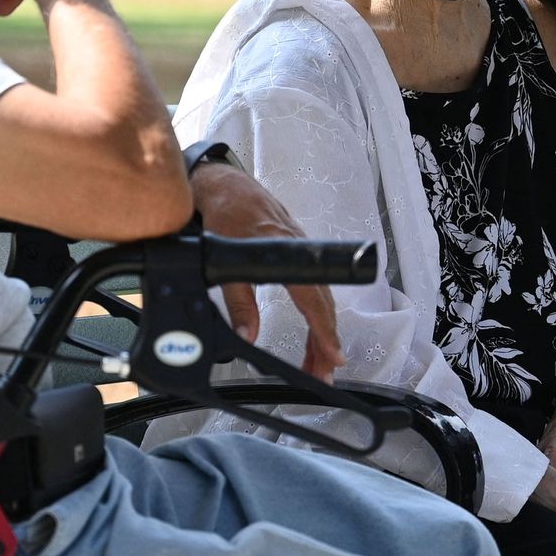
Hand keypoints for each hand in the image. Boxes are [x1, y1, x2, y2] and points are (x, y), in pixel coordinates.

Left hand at [189, 163, 346, 381]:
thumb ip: (237, 299)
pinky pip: (314, 287)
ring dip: (321, 332)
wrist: (223, 183)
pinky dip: (317, 314)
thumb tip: (247, 335)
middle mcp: (299, 250)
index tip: (334, 355)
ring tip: (318, 362)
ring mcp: (301, 249)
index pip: (313, 300)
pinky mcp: (296, 250)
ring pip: (320, 297)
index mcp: (284, 251)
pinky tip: (313, 332)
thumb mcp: (221, 257)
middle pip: (323, 304)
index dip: (324, 331)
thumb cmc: (224, 212)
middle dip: (325, 342)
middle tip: (323, 373)